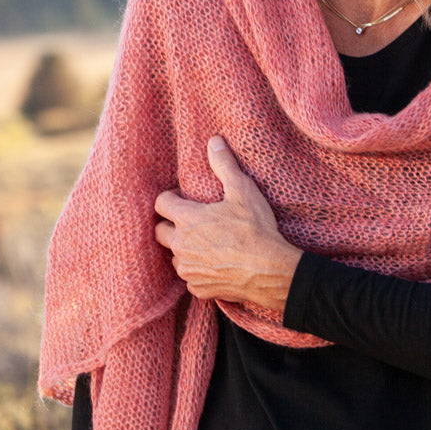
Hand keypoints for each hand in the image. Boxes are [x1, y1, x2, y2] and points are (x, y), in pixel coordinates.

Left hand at [154, 136, 302, 310]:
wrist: (270, 270)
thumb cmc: (255, 229)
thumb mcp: (242, 191)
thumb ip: (224, 165)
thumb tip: (214, 141)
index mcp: (187, 219)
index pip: (161, 204)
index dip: (170, 198)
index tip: (184, 198)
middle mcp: (181, 246)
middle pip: (160, 232)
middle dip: (170, 224)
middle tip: (190, 221)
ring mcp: (188, 270)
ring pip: (174, 257)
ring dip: (183, 250)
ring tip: (203, 243)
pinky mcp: (199, 288)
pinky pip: (190, 278)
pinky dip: (197, 271)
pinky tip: (214, 265)